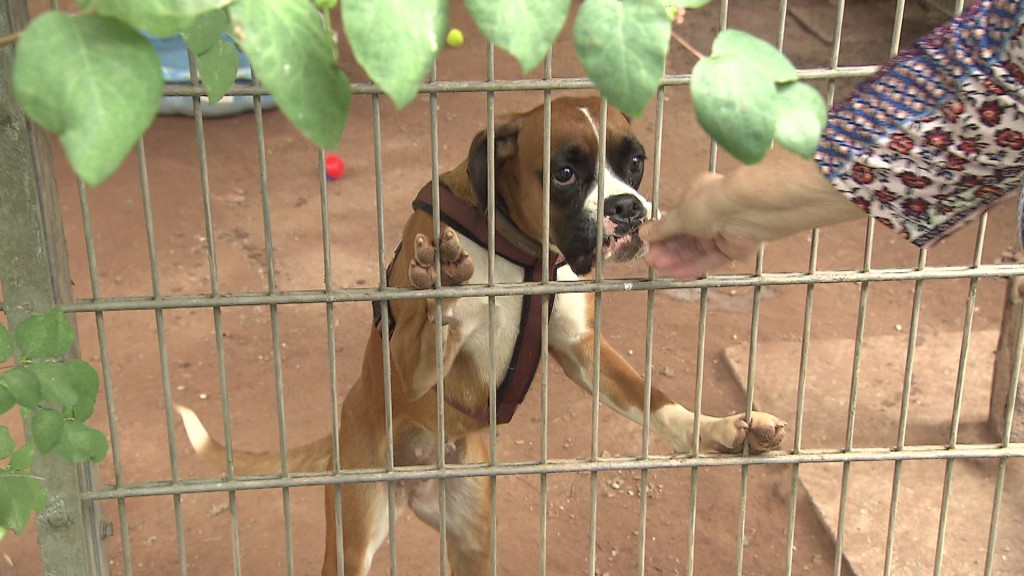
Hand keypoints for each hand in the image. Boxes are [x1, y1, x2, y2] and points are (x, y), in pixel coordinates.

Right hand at [640, 172, 760, 278]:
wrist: (744, 211)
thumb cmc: (711, 202)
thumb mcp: (679, 216)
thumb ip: (662, 229)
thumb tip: (644, 233)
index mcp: (697, 196)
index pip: (676, 219)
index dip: (662, 233)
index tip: (648, 244)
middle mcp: (711, 212)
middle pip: (685, 236)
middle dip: (667, 249)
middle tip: (652, 260)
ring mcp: (722, 231)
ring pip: (696, 249)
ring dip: (677, 259)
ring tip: (660, 268)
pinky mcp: (732, 248)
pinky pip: (709, 259)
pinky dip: (693, 266)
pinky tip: (677, 273)